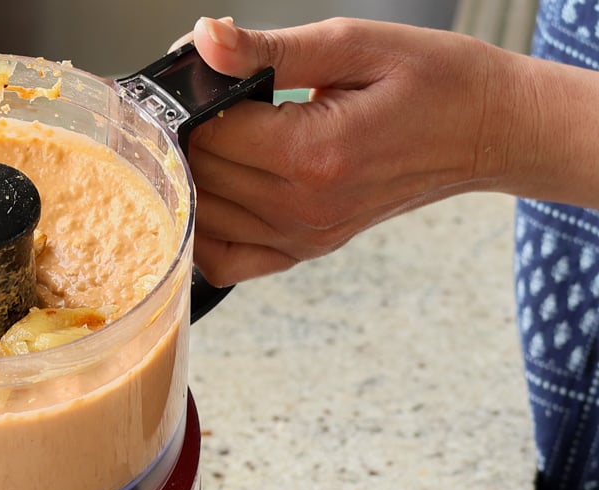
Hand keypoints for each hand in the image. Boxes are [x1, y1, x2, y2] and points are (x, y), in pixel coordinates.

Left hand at [174, 17, 519, 284]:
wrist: (490, 130)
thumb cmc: (435, 81)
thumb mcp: (353, 44)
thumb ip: (269, 49)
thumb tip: (204, 40)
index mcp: (314, 154)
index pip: (209, 136)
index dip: (190, 103)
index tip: (197, 77)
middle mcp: (304, 208)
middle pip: (201, 178)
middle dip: (187, 138)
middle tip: (202, 103)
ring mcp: (304, 238)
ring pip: (204, 219)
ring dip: (193, 181)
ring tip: (213, 140)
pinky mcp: (307, 251)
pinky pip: (228, 262)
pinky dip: (207, 232)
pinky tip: (215, 194)